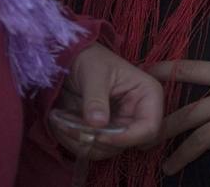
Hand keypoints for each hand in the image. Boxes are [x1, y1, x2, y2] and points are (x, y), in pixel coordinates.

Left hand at [51, 43, 163, 159]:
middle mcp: (137, 115)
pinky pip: (91, 148)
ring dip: (81, 142)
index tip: (99, 136)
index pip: (149, 128)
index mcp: (147, 96)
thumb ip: (96, 98)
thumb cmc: (90, 58)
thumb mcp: (94, 73)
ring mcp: (119, 126)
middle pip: (125, 144)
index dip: (127, 138)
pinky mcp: (102, 132)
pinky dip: (74, 142)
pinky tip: (61, 126)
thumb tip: (97, 124)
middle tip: (70, 128)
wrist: (72, 60)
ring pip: (106, 150)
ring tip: (61, 123)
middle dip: (96, 141)